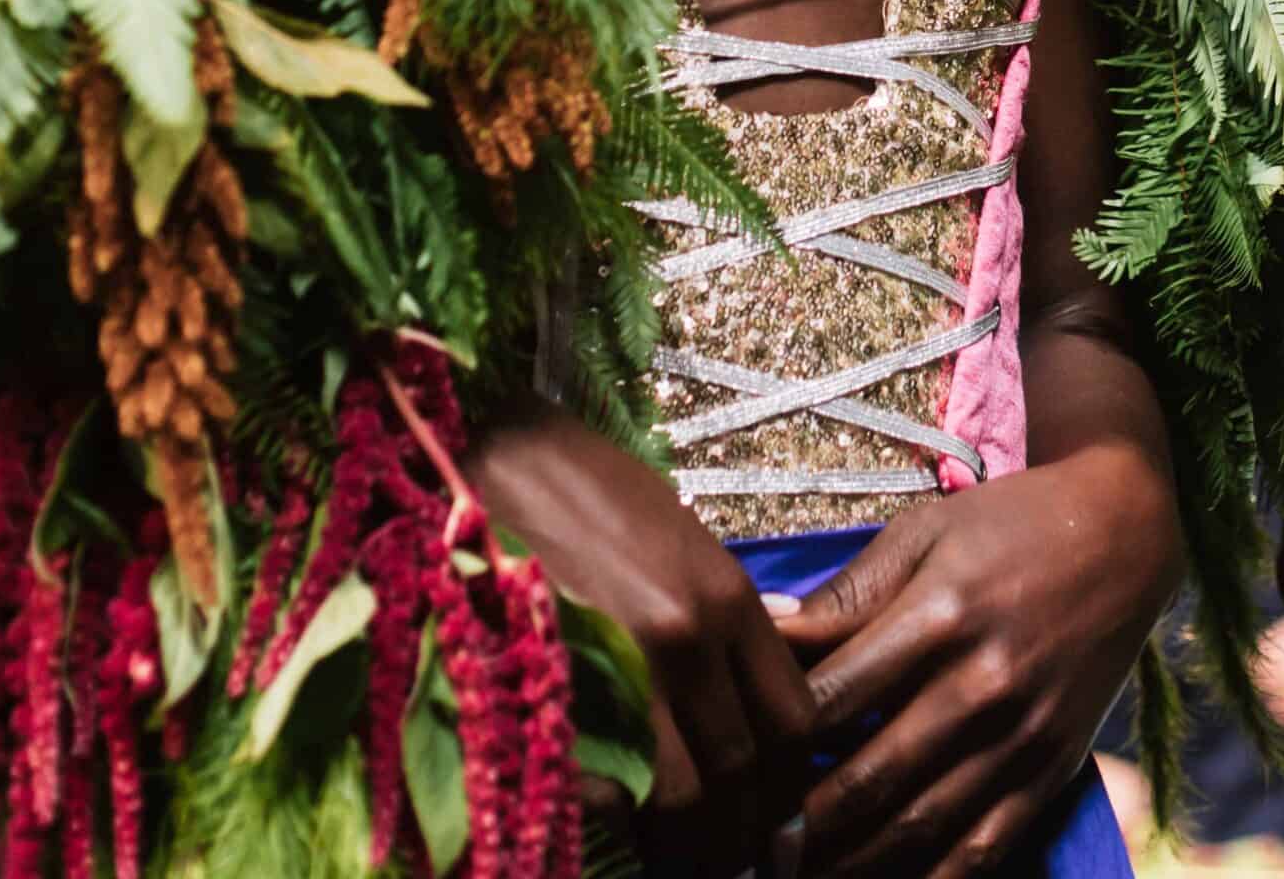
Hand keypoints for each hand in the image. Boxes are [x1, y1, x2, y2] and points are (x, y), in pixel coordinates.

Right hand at [464, 399, 814, 872]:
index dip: (784, 785)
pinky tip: (611, 824)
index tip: (764, 814)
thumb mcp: (675, 527)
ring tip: (666, 850)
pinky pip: (607, 787)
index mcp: (725, 593)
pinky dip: (617, 822)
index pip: (793, 722)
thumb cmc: (578, 484)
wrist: (490, 445)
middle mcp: (690, 631)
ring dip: (682, 839)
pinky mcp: (556, 681)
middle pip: (745, 772)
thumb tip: (776, 653)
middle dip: (737, 829)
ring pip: (684, 795)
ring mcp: (623, 660)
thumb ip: (727, 605)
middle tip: (717, 852)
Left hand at [776, 453, 1178, 877]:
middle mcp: (982, 684)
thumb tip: (768, 627)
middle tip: (749, 846)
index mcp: (939, 615)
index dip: (778, 739)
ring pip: (924, 824)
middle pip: (874, 775)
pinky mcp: (1053, 768)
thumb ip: (847, 595)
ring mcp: (1022, 735)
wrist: (1122, 533)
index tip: (736, 764)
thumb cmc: (1006, 524)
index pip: (838, 696)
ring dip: (855, 861)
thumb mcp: (921, 534)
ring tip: (797, 873)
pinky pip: (988, 846)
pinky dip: (936, 877)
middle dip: (803, 824)